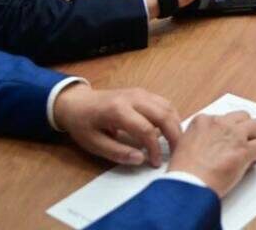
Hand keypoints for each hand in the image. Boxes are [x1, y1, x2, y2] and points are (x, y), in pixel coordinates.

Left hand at [53, 83, 180, 167]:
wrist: (77, 102)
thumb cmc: (83, 124)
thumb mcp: (94, 143)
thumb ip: (117, 152)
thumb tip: (140, 159)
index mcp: (118, 110)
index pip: (146, 130)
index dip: (154, 148)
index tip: (155, 163)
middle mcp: (133, 97)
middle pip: (163, 114)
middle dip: (174, 135)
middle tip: (178, 153)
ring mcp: (140, 92)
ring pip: (167, 106)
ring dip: (175, 125)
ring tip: (176, 144)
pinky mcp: (143, 93)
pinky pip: (163, 103)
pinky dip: (170, 117)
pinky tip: (169, 131)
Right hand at [168, 111, 255, 196]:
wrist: (187, 185)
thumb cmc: (182, 173)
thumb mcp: (182, 146)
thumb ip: (198, 138)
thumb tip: (209, 144)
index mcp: (202, 121)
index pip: (224, 117)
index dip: (228, 130)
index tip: (229, 139)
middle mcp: (219, 123)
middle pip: (243, 116)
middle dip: (245, 128)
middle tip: (245, 141)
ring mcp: (233, 135)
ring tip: (251, 150)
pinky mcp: (244, 150)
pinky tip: (252, 162)